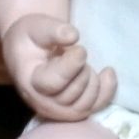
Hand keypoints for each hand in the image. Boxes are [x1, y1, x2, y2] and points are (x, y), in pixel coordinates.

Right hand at [1, 13, 116, 121]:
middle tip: (76, 54)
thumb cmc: (32, 40)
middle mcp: (43, 102)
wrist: (30, 54)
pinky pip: (97, 107)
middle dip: (82, 70)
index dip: (72, 65)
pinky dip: (107, 90)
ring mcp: (60, 111)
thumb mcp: (36, 27)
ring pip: (86, 104)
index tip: (81, 49)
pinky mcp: (75, 111)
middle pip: (72, 94)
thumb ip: (53, 30)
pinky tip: (108, 71)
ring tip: (84, 64)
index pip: (54, 82)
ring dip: (93, 81)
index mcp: (30, 81)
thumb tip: (73, 36)